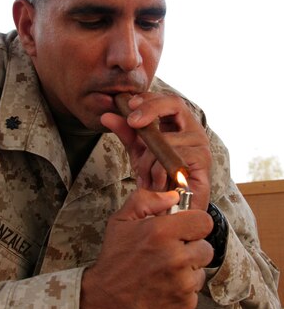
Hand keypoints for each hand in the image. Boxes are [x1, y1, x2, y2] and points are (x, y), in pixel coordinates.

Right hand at [79, 188, 213, 308]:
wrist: (104, 302)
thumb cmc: (114, 260)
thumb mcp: (121, 221)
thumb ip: (147, 200)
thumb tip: (173, 196)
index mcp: (162, 233)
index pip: (204, 221)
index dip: (195, 223)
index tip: (185, 229)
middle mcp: (176, 257)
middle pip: (206, 248)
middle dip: (191, 248)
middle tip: (172, 252)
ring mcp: (182, 284)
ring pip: (201, 271)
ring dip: (188, 271)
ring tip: (164, 271)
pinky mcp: (185, 305)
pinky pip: (194, 292)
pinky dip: (183, 291)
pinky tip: (163, 287)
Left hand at [101, 92, 211, 209]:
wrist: (172, 209)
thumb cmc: (158, 177)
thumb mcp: (138, 151)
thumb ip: (126, 132)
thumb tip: (106, 115)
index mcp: (179, 124)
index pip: (166, 99)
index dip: (149, 98)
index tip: (129, 104)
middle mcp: (193, 129)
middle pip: (174, 103)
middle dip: (150, 109)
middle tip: (132, 122)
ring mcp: (200, 144)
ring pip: (167, 138)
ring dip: (148, 159)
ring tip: (145, 176)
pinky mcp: (203, 161)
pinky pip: (173, 157)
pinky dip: (159, 172)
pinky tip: (157, 183)